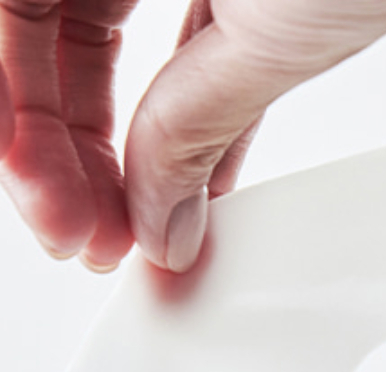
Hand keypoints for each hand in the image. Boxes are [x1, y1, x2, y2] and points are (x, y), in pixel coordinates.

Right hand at [0, 0, 385, 272]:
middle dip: (64, 152)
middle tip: (91, 240)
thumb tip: (152, 216)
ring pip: (106, 43)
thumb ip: (192, 125)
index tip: (58, 217)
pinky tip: (189, 186)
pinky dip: (185, 113)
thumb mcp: (267, 33)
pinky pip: (181, 39)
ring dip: (119, 144)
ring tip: (139, 229)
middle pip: (47, 39)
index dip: (23, 131)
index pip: (14, 26)